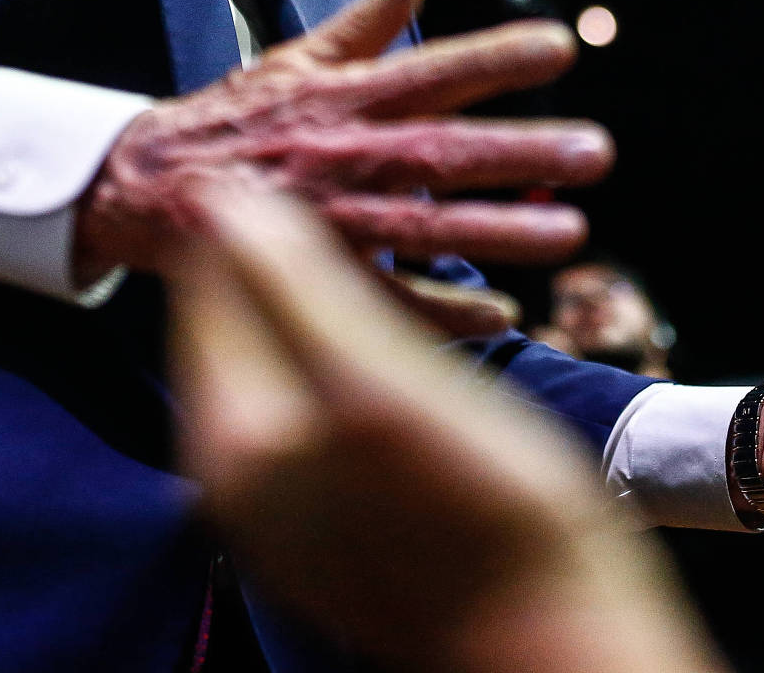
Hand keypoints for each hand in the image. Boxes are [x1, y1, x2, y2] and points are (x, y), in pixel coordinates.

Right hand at [76, 0, 610, 302]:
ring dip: (498, 230)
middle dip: (521, 151)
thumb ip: (368, 14)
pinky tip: (501, 317)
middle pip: (443, 152)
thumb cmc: (236, 118)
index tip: (562, 47)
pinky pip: (385, 300)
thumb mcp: (298, 55)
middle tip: (596, 151)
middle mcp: (343, 154)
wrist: (143, 187)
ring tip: (570, 233)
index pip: (432, 69)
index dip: (494, 57)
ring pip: (424, 227)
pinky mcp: (312, 277)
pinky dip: (439, 310)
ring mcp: (328, 219)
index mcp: (344, 95)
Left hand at [167, 179, 726, 672]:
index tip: (306, 139)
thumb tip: (225, 196)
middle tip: (355, 171)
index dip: (252, 201)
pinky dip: (367, 342)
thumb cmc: (481, 512)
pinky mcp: (342, 516)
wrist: (554, 635)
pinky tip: (424, 320)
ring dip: (340, 287)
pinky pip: (333, 399)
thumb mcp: (378, 380)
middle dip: (294, 242)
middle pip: (247, 316)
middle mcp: (241, 471)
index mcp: (235, 433)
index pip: (208, 279)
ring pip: (296, 353)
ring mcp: (291, 500)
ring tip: (399, 228)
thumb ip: (294, 287)